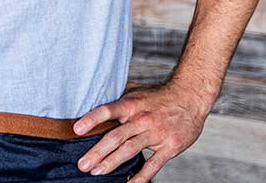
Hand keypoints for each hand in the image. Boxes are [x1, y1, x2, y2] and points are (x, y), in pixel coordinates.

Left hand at [74, 80, 213, 181]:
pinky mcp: (169, 147)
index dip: (91, 119)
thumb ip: (117, 98)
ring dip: (112, 163)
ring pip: (130, 150)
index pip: (107, 110)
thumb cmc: (158, 95)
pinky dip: (141, 176)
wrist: (190, 98)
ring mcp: (156, 134)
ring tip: (96, 172)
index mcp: (131, 105)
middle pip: (116, 137)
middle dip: (97, 152)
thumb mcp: (136, 91)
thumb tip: (94, 97)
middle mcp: (141, 119)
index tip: (76, 130)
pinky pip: (153, 164)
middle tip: (82, 164)